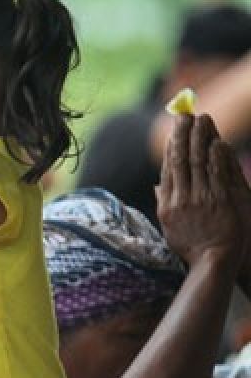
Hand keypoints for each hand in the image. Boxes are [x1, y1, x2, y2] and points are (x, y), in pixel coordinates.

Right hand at [156, 113, 250, 267]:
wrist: (211, 262)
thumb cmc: (192, 246)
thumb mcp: (170, 225)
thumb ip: (164, 202)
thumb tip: (158, 184)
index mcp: (167, 204)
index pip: (167, 168)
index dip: (171, 146)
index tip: (174, 129)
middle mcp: (180, 199)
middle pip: (180, 160)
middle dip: (182, 135)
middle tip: (185, 114)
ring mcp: (200, 200)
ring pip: (198, 163)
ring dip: (200, 139)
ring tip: (202, 119)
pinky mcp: (219, 202)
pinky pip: (216, 175)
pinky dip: (216, 157)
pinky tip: (217, 142)